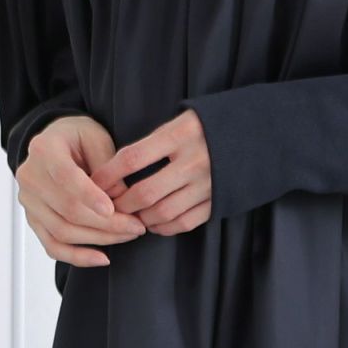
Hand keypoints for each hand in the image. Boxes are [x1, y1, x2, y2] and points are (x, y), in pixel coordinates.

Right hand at [15, 115, 146, 266]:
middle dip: (106, 223)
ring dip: (99, 239)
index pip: (66, 178)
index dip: (89, 196)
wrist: (56, 142)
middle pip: (67, 210)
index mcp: (44, 149)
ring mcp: (29, 201)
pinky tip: (102, 258)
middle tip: (136, 226)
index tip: (113, 209)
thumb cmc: (79, 137)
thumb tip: (119, 200)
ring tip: (127, 235)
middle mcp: (30, 177)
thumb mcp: (98, 137)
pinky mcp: (34, 220)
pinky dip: (77, 257)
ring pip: (62, 232)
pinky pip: (53, 246)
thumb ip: (108, 166)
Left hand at [88, 108, 211, 234]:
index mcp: (181, 135)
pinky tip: (153, 222)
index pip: (132, 158)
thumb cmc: (207, 126)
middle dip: (121, 204)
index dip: (108, 174)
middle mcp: (194, 161)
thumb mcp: (181, 121)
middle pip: (144, 193)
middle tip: (108, 206)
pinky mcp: (217, 201)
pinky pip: (183, 223)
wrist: (255, 134)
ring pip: (162, 212)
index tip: (93, 182)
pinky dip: (163, 227)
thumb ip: (153, 142)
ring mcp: (207, 184)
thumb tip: (115, 168)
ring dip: (140, 218)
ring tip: (130, 215)